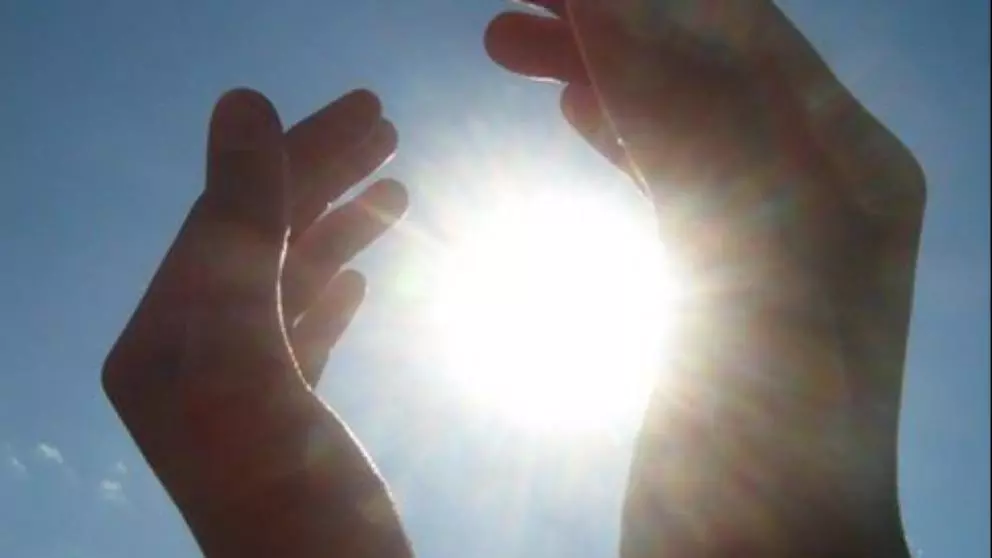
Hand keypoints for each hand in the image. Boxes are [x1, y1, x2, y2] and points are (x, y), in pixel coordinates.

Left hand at [102, 88, 411, 556]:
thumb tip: (241, 104)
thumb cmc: (292, 503)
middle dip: (322, 177)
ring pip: (288, 283)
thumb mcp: (251, 357)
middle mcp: (187, 362)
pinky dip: (333, 289)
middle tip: (384, 125)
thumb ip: (238, 233)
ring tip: (397, 186)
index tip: (365, 109)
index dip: (295, 156)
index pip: (228, 220)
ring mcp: (238, 393)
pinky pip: (304, 331)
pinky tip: (360, 273)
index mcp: (160, 346)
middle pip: (260, 241)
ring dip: (338, 227)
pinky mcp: (285, 420)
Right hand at [486, 1, 924, 554]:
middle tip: (511, 11)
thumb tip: (608, 1)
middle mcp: (819, 183)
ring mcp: (769, 229)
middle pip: (700, 59)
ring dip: (596, 67)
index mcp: (847, 166)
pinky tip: (570, 111)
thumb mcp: (740, 256)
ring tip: (506, 38)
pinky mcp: (718, 277)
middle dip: (608, 21)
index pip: (737, 28)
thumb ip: (683, 120)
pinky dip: (616, 129)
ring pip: (673, 111)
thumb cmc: (774, 440)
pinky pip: (665, 173)